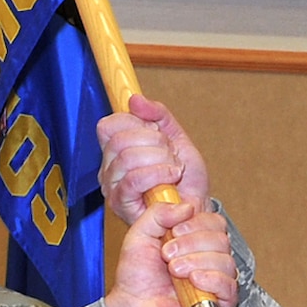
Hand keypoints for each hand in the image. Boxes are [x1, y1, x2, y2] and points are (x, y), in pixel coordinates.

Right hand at [100, 95, 211, 222]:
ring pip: (127, 158)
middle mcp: (109, 168)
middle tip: (171, 154)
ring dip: (160, 160)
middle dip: (154, 142)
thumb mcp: (176, 137)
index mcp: (117, 150)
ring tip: (174, 169)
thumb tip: (135, 99)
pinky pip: (133, 180)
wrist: (197, 207)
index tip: (158, 133)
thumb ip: (158, 115)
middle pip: (120, 140)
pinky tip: (172, 178)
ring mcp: (112, 187)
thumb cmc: (185, 180)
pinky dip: (158, 174)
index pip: (109, 125)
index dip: (136, 123)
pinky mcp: (121, 204)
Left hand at [103, 200, 236, 306]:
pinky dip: (212, 279)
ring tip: (174, 270)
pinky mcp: (220, 304)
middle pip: (221, 239)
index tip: (174, 230)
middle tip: (168, 254)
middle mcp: (208, 260)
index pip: (214, 222)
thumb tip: (187, 206)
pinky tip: (194, 280)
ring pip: (225, 260)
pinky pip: (230, 286)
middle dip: (192, 243)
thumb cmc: (136, 279)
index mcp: (194, 242)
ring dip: (197, 261)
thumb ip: (158, 213)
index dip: (196, 222)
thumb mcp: (140, 235)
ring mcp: (215, 282)